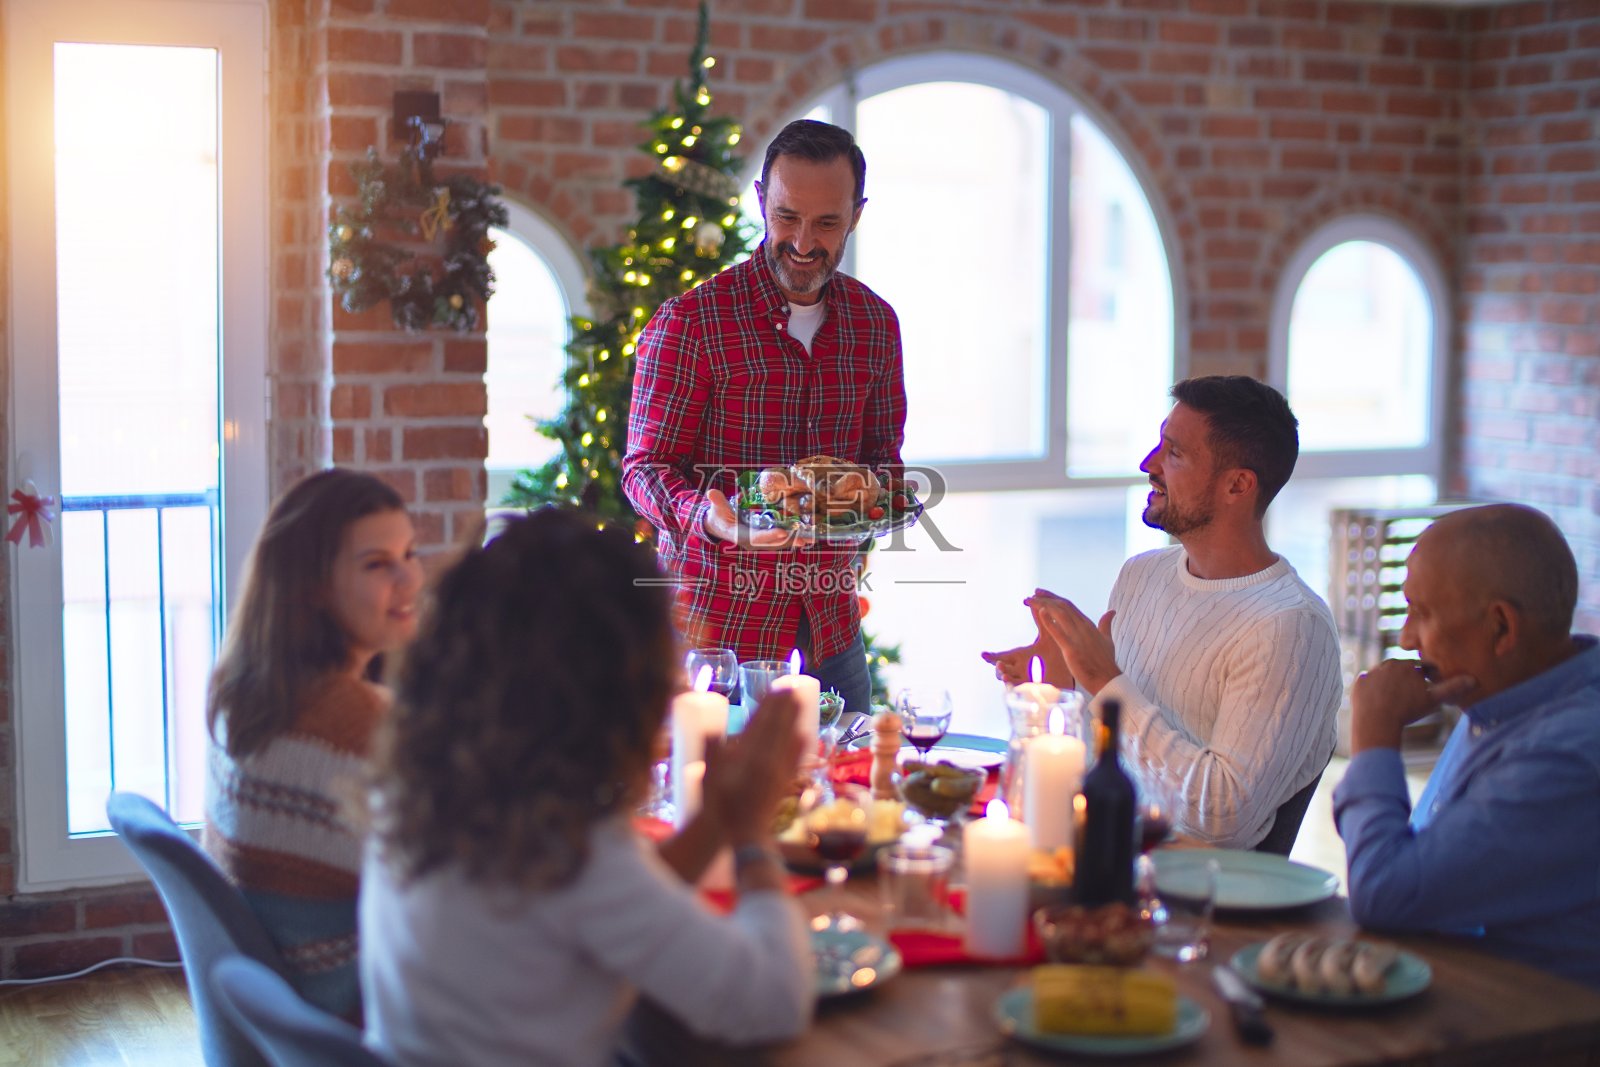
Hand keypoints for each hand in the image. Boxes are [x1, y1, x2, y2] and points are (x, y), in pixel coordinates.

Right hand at [702, 488, 809, 549]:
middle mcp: (752, 541)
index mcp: (741, 535)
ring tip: (810, 539)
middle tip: (805, 538)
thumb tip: (711, 493)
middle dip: (789, 541)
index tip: (783, 532)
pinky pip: (780, 540)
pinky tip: (805, 536)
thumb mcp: (716, 508)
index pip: (757, 537)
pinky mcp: (764, 538)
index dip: (770, 535)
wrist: (719, 525)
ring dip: (794, 541)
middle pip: (773, 543)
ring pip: (779, 543)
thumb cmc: (718, 515)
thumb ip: (716, 501)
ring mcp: (759, 541)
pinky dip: (792, 538)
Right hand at [703, 690, 802, 846]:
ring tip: (801, 701)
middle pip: (779, 727)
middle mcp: (768, 762)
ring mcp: (779, 772)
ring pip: (789, 738)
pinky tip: (806, 735)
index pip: (761, 724)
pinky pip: (796, 759)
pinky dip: (801, 745)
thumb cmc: (721, 807)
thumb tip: (711, 730)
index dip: (770, 705)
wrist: (745, 836)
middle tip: (792, 685)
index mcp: (749, 758)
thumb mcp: (708, 779)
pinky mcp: (785, 782)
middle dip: (785, 706)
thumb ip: (711, 754)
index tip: (776, 688)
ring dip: (795, 719)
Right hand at [980, 597, 1073, 685]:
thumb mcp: (1047, 635)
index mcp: (1021, 656)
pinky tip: (1014, 683)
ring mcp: (1027, 678)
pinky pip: (1023, 689)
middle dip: (997, 666)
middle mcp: (1022, 668)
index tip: (983, 654)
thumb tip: (1034, 600)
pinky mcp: (1036, 687)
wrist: (1072, 668)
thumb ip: (1040, 619)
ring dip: (1004, 676)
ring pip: (1010, 680)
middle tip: (997, 662)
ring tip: (1003, 672)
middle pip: (1003, 669)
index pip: (1003, 656)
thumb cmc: (1058, 653)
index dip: (992, 656)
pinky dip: (1017, 687)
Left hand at [1028, 590, 1118, 694]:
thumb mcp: (1107, 639)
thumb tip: (1111, 611)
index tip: (1042, 593)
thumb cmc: (1106, 662)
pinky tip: (1039, 611)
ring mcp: (1077, 637)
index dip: (1054, 598)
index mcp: (1088, 624)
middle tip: (1032, 594)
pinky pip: (1058, 632)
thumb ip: (1106, 624)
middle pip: (1062, 606)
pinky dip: (1048, 620)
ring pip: (1059, 614)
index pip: (1069, 606)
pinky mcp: (1071, 649)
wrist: (1108, 679)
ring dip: (1042, 604)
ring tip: (1029, 600)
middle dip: (1046, 598)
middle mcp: (1083, 627)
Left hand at [1349, 659, 1476, 752]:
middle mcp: (1388, 663)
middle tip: (1413, 692)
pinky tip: (1380, 699)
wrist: (1377, 721)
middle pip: (1402, 670)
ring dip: (1391, 683)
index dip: (1428, 676)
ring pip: (1385, 676)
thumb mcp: (1433, 700)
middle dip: (1409, 678)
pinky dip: (1375, 690)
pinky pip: (1369, 684)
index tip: (1430, 685)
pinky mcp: (1359, 682)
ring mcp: (1372, 672)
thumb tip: (1474, 680)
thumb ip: (1452, 688)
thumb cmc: (1408, 710)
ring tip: (1397, 697)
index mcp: (1407, 664)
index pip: (1422, 667)